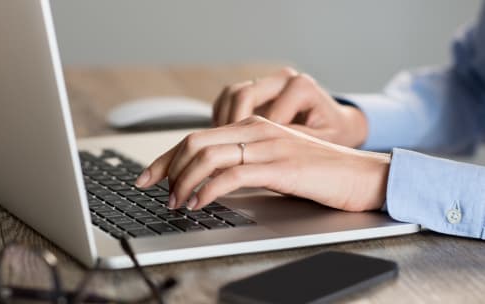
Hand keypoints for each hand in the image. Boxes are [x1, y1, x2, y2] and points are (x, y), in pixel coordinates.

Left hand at [135, 116, 389, 211]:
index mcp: (252, 124)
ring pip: (208, 157)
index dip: (166, 157)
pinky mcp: (280, 167)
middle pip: (195, 142)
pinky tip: (200, 203)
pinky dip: (208, 190)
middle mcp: (256, 129)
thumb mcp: (273, 160)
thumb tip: (207, 181)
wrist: (361, 174)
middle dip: (166, 168)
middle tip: (154, 191)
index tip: (148, 175)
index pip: (196, 137)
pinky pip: (232, 176)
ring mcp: (267, 146)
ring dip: (184, 182)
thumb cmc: (318, 171)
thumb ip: (243, 162)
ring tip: (176, 202)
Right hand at [212, 67, 367, 147]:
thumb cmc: (332, 137)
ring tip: (223, 148)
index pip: (266, 112)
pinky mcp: (255, 90)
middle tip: (227, 154)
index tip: (246, 162)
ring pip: (231, 94)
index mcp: (302, 88)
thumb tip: (259, 153)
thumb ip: (290, 144)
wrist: (338, 125)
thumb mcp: (320, 143)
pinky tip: (224, 139)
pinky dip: (222, 118)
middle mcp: (283, 79)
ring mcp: (268, 81)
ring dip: (223, 122)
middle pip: (243, 95)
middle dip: (231, 127)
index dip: (254, 141)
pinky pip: (228, 98)